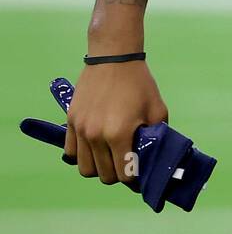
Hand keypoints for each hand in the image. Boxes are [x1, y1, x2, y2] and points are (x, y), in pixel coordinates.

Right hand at [64, 61, 168, 184]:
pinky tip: (94, 146)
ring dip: (99, 167)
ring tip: (109, 155)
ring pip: (85, 168)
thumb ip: (157, 137)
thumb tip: (156, 158)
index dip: (133, 176)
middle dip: (117, 173)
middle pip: (104, 175)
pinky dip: (82, 155)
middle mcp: (97, 135)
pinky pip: (71, 152)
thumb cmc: (139, 83)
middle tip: (125, 162)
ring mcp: (81, 129)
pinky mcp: (71, 121)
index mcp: (120, 134)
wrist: (114, 57)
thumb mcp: (158, 109)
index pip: (124, 175)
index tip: (138, 169)